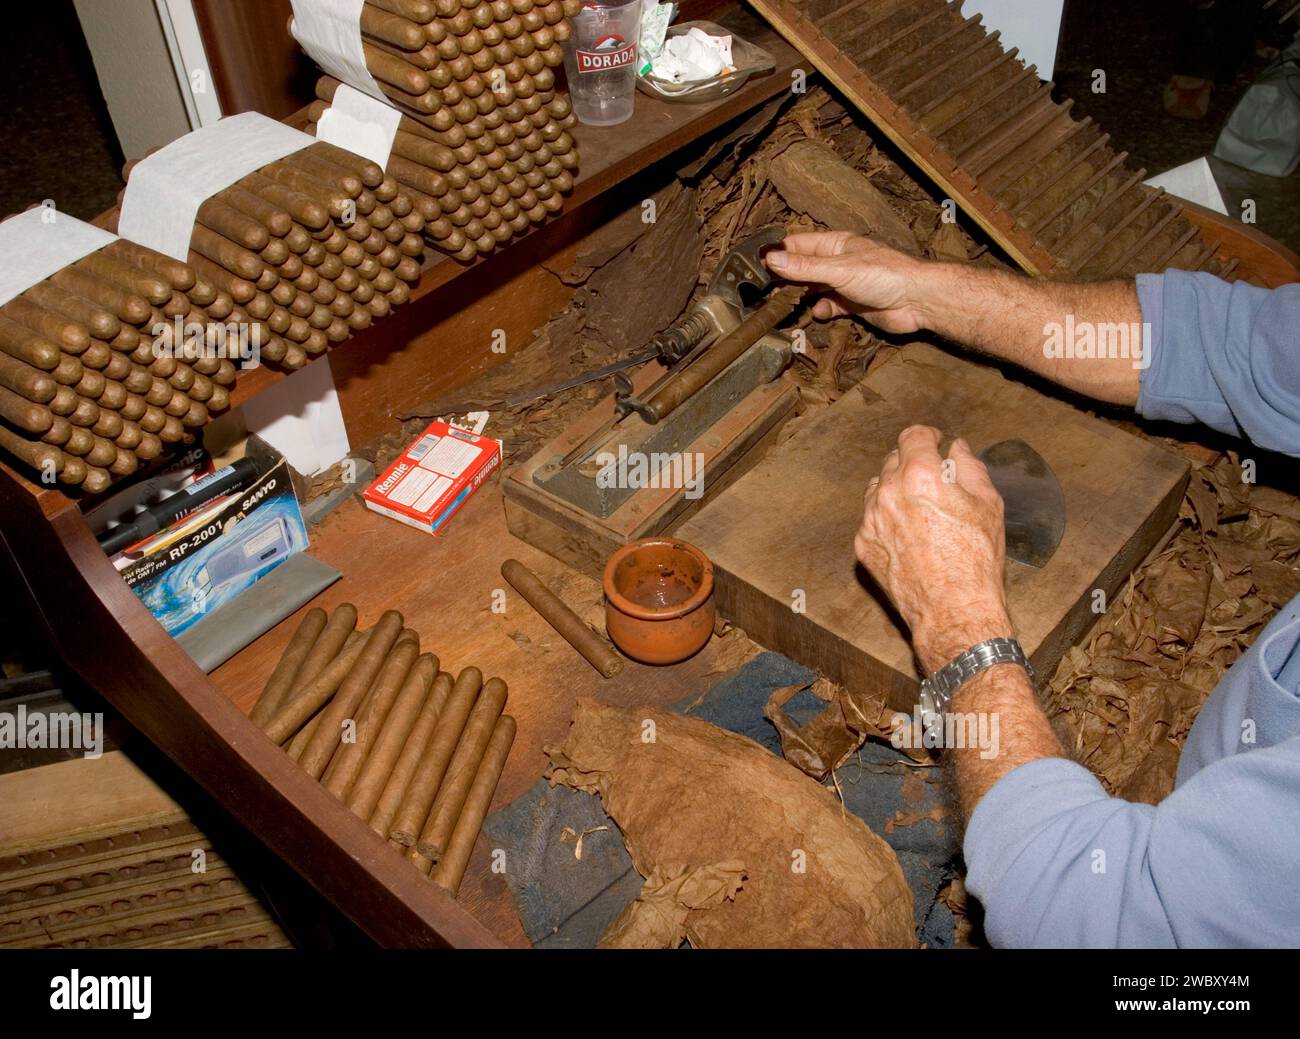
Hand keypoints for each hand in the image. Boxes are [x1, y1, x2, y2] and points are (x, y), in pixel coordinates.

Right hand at [764, 231, 931, 333]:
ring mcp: (845, 284)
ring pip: (814, 289)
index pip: (799, 244)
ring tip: (785, 304)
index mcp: (836, 244)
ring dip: (801, 297)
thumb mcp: (838, 269)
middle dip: (786, 278)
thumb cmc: (885, 275)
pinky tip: (819, 313)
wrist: (917, 301)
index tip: (756, 264)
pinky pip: (829, 307)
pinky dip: (821, 311)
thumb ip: (804, 268)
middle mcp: (839, 262)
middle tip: (765, 289)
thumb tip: (771, 260)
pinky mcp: (852, 305)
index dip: (778, 253)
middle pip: (803, 268)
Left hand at [854, 425, 1013, 673]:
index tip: (935, 442)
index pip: (913, 436)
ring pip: (878, 489)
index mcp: (919, 476)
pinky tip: (910, 535)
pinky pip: (871, 519)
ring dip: (896, 490)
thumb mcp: (988, 504)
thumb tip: (956, 448)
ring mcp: (870, 521)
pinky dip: (887, 518)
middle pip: (893, 460)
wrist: (954, 611)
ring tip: (921, 509)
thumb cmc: (976, 559)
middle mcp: (887, 493)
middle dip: (913, 463)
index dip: (927, 436)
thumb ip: (969, 467)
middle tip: (934, 479)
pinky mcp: (863, 546)